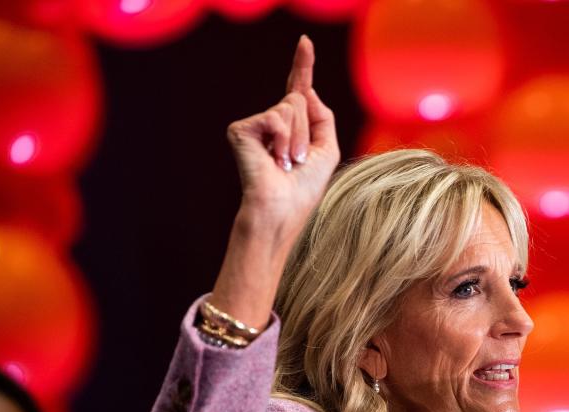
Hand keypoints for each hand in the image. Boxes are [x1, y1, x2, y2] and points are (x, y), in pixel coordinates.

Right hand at [226, 35, 340, 251]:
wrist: (280, 211)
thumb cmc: (303, 191)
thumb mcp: (327, 151)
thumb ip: (323, 117)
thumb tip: (305, 92)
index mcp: (292, 129)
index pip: (298, 91)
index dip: (303, 66)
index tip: (305, 43)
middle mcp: (271, 123)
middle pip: (300, 99)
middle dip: (307, 132)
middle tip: (296, 161)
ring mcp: (255, 125)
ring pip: (290, 107)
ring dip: (297, 140)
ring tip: (285, 163)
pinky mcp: (241, 129)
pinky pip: (276, 117)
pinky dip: (283, 139)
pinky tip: (273, 159)